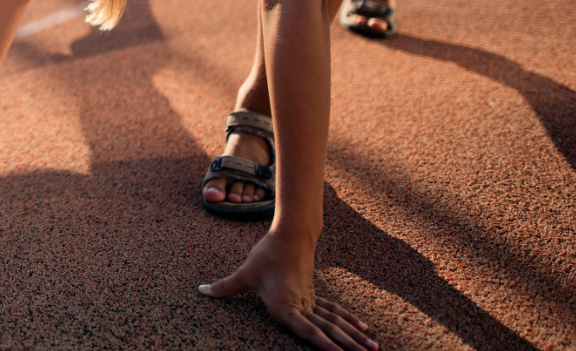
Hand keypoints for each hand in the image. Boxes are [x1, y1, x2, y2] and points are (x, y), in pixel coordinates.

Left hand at [199, 229, 376, 350]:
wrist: (289, 235)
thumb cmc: (266, 255)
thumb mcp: (245, 273)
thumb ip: (225, 286)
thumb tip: (201, 291)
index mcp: (285, 306)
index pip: (307, 329)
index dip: (323, 343)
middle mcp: (302, 306)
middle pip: (329, 329)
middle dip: (349, 344)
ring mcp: (311, 301)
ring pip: (337, 321)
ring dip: (355, 335)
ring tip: (374, 348)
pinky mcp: (314, 295)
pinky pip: (335, 311)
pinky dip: (350, 321)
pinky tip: (365, 328)